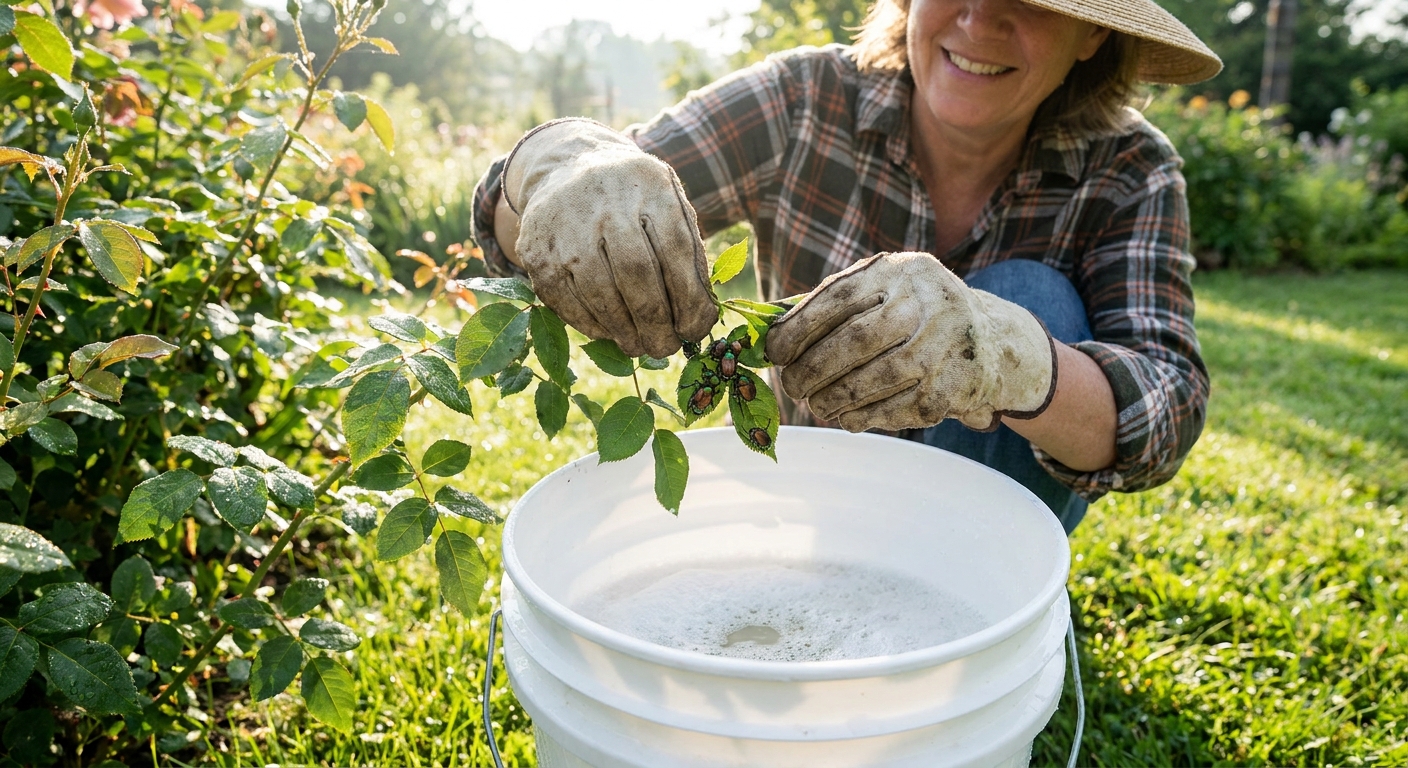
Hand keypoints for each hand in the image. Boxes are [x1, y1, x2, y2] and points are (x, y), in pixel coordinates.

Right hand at [502, 119, 716, 357]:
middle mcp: (604, 201)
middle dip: (656, 323)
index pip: (676, 251)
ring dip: (625, 331)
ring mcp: (565, 225)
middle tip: (667, 348)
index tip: (696, 330)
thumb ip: (688, 251)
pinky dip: (592, 326)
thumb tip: (699, 315)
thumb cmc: (634, 200)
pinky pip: (566, 302)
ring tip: (640, 346)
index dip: (689, 300)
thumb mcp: (669, 203)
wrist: (569, 168)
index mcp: (649, 186)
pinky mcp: (537, 251)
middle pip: (636, 274)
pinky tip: (610, 332)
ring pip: (600, 294)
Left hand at [764, 252, 1057, 432]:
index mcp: (901, 271)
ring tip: (816, 405)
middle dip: (813, 370)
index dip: (799, 328)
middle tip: (792, 387)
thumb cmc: (914, 316)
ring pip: (877, 379)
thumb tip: (764, 331)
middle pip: (856, 341)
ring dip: (836, 399)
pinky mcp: (957, 385)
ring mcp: (947, 344)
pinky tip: (847, 417)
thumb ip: (829, 305)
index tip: (774, 353)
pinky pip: (900, 409)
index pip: (839, 298)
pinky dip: (866, 417)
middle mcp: (929, 301)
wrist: (992, 342)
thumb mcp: (881, 293)